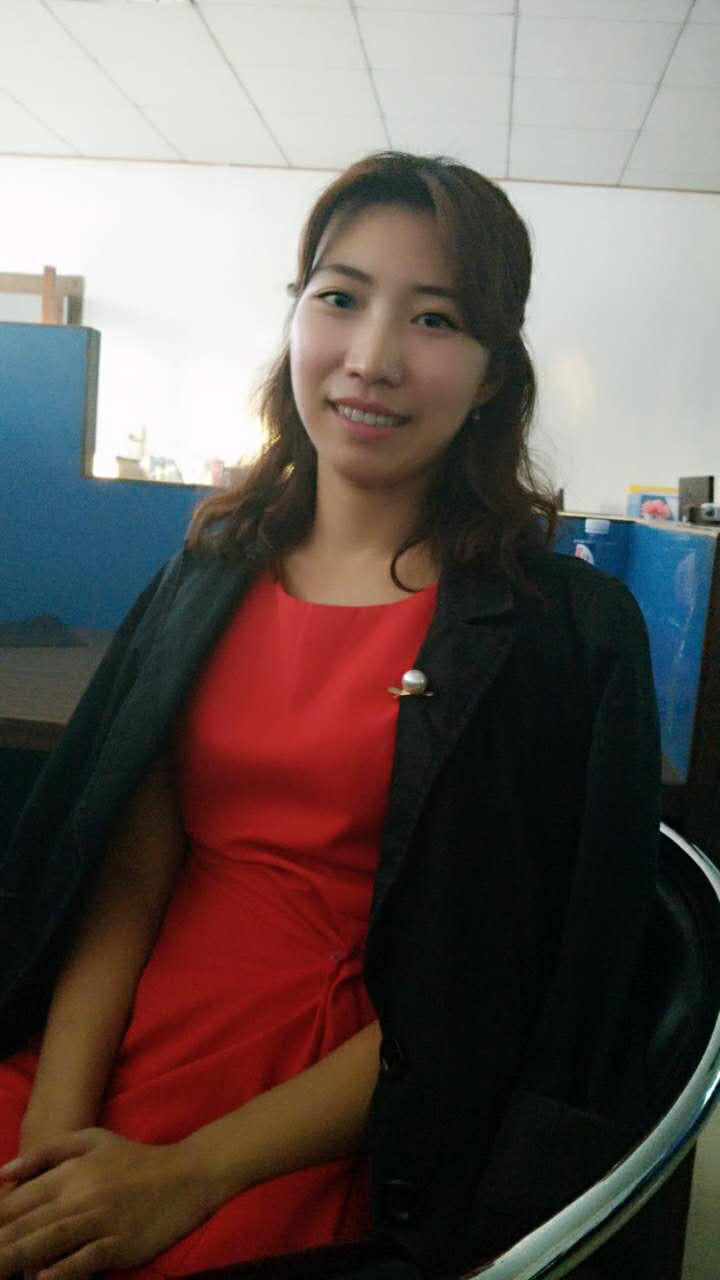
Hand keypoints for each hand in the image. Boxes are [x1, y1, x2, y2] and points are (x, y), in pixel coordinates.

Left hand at [0, 1128, 216, 1279]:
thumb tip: (4, 1172)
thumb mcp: (94, 1139)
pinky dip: (62, 1271)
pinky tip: (41, 1279)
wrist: (187, 1175)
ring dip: (17, 1259)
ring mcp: (101, 1220)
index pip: (19, 1199)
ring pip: (50, 1242)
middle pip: (28, 1224)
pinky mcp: (120, 1244)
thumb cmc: (135, 1159)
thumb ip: (48, 1152)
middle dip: (0, 1243)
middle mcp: (81, 1195)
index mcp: (72, 1171)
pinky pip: (85, 1260)